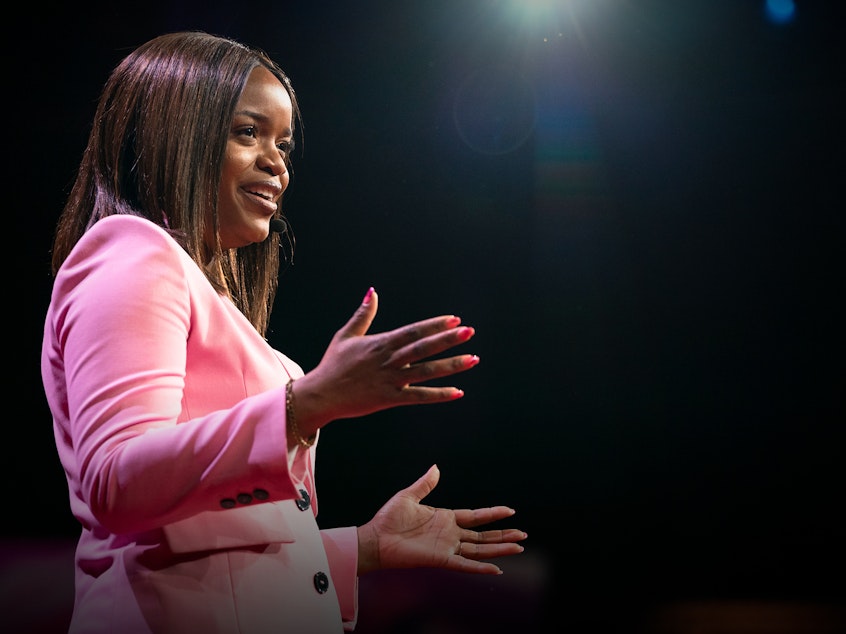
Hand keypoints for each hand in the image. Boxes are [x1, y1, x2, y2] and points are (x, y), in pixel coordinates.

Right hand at [293, 288, 479, 431]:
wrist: (320, 394)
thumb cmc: (333, 364)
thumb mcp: (346, 336)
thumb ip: (363, 314)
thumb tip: (371, 291)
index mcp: (380, 344)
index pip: (413, 331)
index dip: (434, 325)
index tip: (454, 319)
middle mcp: (389, 360)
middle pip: (423, 348)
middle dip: (448, 340)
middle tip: (470, 332)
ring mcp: (390, 380)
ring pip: (426, 372)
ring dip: (451, 365)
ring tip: (473, 359)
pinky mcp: (389, 399)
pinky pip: (418, 397)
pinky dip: (438, 395)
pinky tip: (458, 392)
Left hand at [356, 465, 526, 575]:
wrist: (375, 538)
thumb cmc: (388, 519)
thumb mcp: (408, 496)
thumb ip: (425, 484)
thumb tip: (436, 467)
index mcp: (445, 518)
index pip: (475, 517)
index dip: (492, 514)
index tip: (510, 511)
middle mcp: (450, 535)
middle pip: (483, 536)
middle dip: (503, 535)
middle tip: (523, 535)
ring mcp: (447, 548)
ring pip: (479, 550)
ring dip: (499, 549)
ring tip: (519, 548)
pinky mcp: (440, 560)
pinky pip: (464, 565)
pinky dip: (480, 568)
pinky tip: (497, 569)